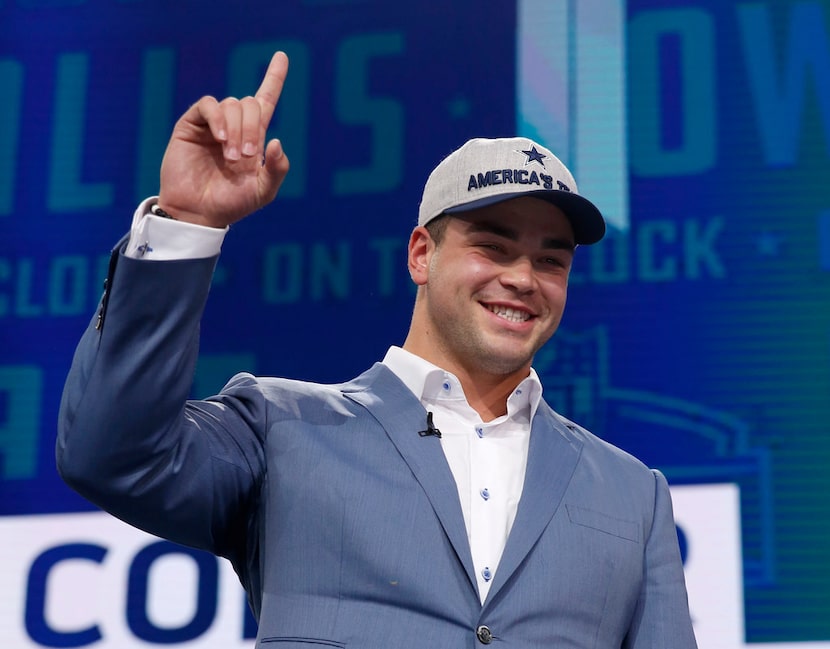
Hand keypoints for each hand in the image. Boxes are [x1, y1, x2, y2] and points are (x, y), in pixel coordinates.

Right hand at [157, 52, 289, 227]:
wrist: (199, 212)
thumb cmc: (231, 204)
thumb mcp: (263, 191)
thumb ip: (277, 169)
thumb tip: (277, 140)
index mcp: (254, 138)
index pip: (266, 100)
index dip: (274, 78)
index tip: (282, 57)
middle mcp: (235, 126)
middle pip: (250, 103)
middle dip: (253, 127)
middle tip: (246, 156)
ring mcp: (213, 125)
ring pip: (232, 104)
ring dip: (237, 129)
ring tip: (231, 157)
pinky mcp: (192, 125)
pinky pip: (209, 106)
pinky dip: (218, 119)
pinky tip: (220, 139)